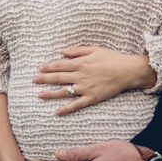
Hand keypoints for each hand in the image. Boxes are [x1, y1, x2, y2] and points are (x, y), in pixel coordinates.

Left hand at [33, 47, 155, 115]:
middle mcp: (81, 76)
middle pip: (58, 77)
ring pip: (64, 91)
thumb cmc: (112, 58)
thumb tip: (62, 51)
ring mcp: (85, 88)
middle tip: (33, 80)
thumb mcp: (95, 49)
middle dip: (44, 79)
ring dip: (50, 93)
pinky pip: (76, 104)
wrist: (128, 71)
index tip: (39, 68)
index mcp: (81, 63)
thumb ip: (77, 50)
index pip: (60, 65)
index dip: (48, 66)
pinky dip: (66, 108)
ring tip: (39, 95)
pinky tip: (56, 111)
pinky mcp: (92, 98)